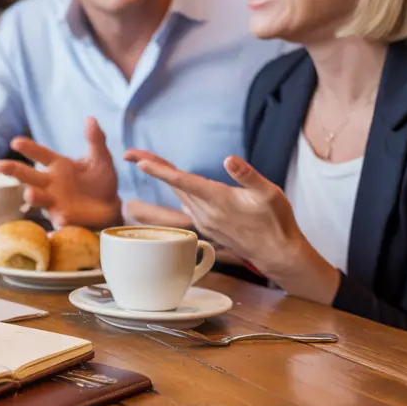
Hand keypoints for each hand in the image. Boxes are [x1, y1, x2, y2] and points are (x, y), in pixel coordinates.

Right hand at [0, 118, 120, 227]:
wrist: (111, 205)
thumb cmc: (101, 179)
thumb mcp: (101, 157)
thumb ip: (96, 140)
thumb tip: (91, 119)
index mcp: (58, 165)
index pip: (40, 154)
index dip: (28, 148)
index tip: (15, 142)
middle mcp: (50, 183)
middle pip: (28, 176)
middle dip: (13, 171)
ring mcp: (54, 201)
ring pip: (38, 198)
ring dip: (33, 196)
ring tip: (30, 194)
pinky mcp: (63, 217)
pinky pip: (60, 218)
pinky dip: (60, 219)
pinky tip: (62, 218)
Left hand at [124, 149, 338, 301]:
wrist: (278, 254)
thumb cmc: (276, 221)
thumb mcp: (270, 193)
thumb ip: (248, 175)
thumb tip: (228, 160)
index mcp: (218, 200)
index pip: (183, 182)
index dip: (161, 171)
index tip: (139, 162)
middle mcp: (206, 212)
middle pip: (174, 184)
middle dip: (152, 167)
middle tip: (128, 152)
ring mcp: (204, 221)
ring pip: (179, 193)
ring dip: (163, 176)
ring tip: (144, 160)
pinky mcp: (207, 226)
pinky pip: (187, 203)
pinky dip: (177, 188)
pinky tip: (173, 179)